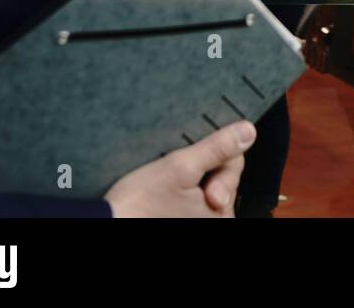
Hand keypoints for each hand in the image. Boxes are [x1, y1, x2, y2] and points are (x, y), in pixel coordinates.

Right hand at [104, 121, 254, 217]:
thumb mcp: (180, 166)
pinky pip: (189, 200)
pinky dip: (180, 191)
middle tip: (176, 175)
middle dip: (202, 169)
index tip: (193, 159)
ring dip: (189, 179)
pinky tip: (163, 192)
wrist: (105, 223)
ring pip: (203, 187)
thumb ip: (217, 148)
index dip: (216, 154)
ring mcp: (197, 223)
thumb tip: (248, 131)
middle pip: (220, 178)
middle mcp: (214, 223)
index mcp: (223, 216)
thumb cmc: (138, 204)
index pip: (234, 168)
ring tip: (165, 184)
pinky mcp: (181, 221)